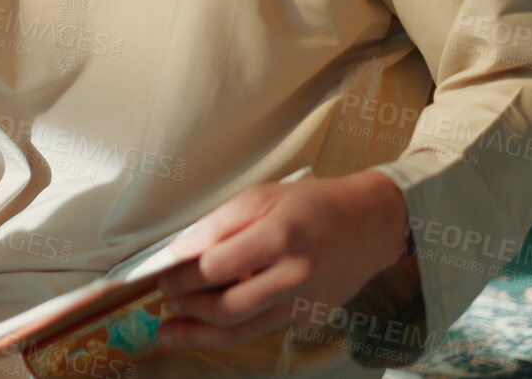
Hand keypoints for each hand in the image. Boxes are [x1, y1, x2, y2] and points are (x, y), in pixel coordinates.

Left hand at [155, 171, 411, 351]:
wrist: (370, 225)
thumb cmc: (313, 205)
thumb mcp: (262, 197)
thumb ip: (219, 224)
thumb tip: (180, 250)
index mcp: (280, 238)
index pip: (218, 267)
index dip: (183, 275)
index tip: (161, 274)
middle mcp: (295, 277)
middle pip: (228, 307)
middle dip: (187, 308)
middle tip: (164, 301)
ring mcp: (304, 303)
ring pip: (242, 330)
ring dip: (199, 334)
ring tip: (168, 331)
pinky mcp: (307, 318)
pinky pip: (259, 331)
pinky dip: (226, 333)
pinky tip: (202, 329)